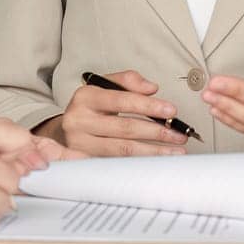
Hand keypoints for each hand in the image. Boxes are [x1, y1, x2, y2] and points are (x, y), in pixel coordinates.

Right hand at [36, 69, 188, 157]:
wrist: (64, 130)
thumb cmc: (90, 107)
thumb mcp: (104, 86)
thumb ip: (128, 81)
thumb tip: (151, 88)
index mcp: (85, 96)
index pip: (121, 100)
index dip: (148, 106)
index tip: (171, 110)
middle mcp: (79, 120)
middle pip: (125, 128)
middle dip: (157, 131)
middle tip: (179, 134)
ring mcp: (81, 144)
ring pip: (123, 150)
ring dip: (154, 151)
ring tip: (175, 150)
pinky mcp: (86, 162)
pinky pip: (118, 163)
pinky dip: (140, 162)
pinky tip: (156, 160)